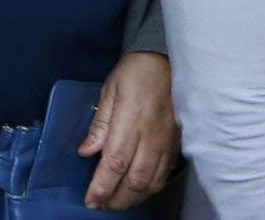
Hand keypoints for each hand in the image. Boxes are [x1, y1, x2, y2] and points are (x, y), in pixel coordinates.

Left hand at [80, 51, 176, 210]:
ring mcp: (168, 141)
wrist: (170, 59)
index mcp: (132, 119)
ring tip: (117, 202)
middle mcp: (152, 135)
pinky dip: (150, 188)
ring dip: (133, 198)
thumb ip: (100, 123)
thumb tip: (86, 152)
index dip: (102, 186)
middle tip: (100, 205)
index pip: (116, 162)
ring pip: (152, 181)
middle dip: (116, 199)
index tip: (90, 200)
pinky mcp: (178, 142)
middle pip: (135, 180)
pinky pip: (165, 173)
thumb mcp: (110, 89)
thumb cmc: (136, 72)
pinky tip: (139, 189)